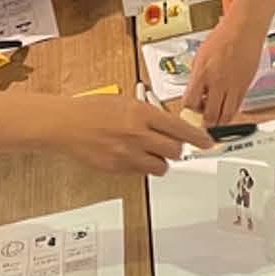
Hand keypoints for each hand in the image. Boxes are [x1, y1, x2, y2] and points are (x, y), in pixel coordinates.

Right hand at [64, 94, 213, 174]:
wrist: (66, 124)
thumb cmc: (92, 110)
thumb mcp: (126, 102)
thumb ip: (148, 114)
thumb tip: (168, 124)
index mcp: (141, 113)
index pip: (180, 128)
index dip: (198, 138)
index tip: (208, 142)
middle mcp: (138, 134)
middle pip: (175, 151)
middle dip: (175, 149)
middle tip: (170, 145)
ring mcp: (128, 154)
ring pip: (161, 167)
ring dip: (160, 161)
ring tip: (149, 152)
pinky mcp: (118, 168)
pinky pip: (142, 173)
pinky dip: (142, 167)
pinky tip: (132, 156)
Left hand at [183, 19, 266, 125]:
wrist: (244, 30)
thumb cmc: (223, 37)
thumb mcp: (200, 56)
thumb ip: (197, 76)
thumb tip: (194, 92)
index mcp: (202, 73)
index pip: (190, 103)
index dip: (188, 109)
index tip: (190, 108)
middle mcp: (218, 82)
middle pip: (209, 115)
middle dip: (205, 122)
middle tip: (203, 120)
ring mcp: (233, 86)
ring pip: (226, 116)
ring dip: (219, 121)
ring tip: (215, 117)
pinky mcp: (245, 87)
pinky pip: (237, 108)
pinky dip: (230, 112)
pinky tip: (226, 107)